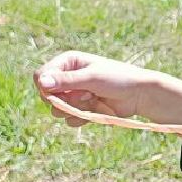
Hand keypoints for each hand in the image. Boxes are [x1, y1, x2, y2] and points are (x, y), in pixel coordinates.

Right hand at [33, 50, 158, 126]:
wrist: (140, 95)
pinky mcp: (81, 109)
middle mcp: (68, 77)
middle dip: (63, 99)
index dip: (45, 86)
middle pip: (46, 95)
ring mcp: (74, 95)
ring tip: (92, 99)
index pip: (41, 75)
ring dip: (74, 108)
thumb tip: (42, 83)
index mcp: (69, 62)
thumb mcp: (92, 77)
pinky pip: (70, 119)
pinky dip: (82, 117)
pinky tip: (97, 109)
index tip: (56, 93)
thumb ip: (67, 81)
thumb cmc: (119, 79)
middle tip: (84, 95)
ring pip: (57, 109)